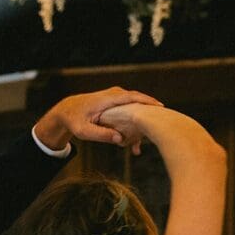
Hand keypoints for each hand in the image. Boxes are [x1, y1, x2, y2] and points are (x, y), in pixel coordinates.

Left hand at [34, 87, 162, 150]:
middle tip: (166, 119)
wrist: (67, 111)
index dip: (147, 102)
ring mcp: (116, 96)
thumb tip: (119, 140)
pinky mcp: (116, 101)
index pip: (132, 97)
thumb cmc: (75, 121)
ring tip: (154, 128)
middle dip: (151, 109)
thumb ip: (101, 135)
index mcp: (108, 99)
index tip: (160, 109)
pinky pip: (130, 106)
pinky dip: (137, 116)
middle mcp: (114, 94)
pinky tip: (142, 129)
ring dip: (144, 115)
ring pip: (135, 104)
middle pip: (138, 99)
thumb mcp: (84, 131)